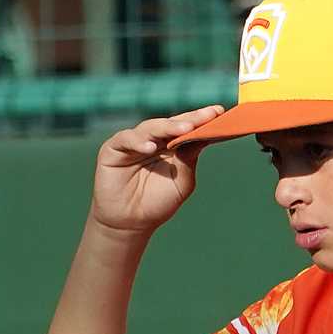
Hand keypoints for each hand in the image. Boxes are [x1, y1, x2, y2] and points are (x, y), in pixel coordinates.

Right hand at [88, 106, 222, 237]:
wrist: (131, 222)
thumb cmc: (158, 202)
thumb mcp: (182, 181)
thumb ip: (189, 159)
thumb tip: (202, 137)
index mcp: (171, 145)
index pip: (187, 128)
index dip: (202, 119)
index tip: (219, 111)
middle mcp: (153, 139)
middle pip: (172, 124)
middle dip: (190, 119)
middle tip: (208, 115)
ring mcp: (133, 142)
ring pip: (150, 127)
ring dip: (168, 127)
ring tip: (185, 129)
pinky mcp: (113, 149)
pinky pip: (126, 140)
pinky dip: (138, 142)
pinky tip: (150, 147)